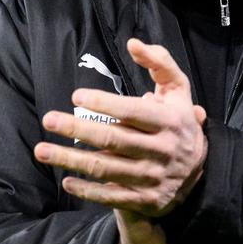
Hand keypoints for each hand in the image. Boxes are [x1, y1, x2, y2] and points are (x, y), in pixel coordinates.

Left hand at [34, 38, 207, 216]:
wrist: (200, 173)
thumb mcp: (178, 90)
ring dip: (71, 160)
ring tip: (42, 150)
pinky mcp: (147, 200)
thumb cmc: (178, 122)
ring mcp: (153, 178)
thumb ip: (160, 62)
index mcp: (169, 121)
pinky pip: (112, 196)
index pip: (133, 112)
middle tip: (48, 120)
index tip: (76, 97)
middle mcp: (162, 150)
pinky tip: (66, 180)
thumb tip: (133, 43)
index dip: (104, 104)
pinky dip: (87, 190)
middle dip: (78, 129)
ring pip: (106, 169)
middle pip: (114, 140)